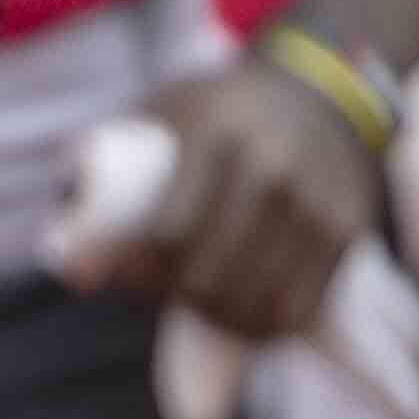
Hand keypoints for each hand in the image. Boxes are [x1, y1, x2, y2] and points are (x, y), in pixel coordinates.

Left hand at [53, 48, 386, 350]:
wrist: (327, 89)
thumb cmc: (222, 109)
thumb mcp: (163, 112)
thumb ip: (105, 172)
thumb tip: (70, 268)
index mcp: (217, 131)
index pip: (169, 232)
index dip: (134, 272)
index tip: (113, 276)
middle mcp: (273, 167)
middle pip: (206, 276)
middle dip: (169, 298)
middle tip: (156, 289)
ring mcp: (316, 203)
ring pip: (251, 303)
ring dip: (212, 319)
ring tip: (195, 304)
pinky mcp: (348, 231)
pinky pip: (296, 309)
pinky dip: (260, 328)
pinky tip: (239, 317)